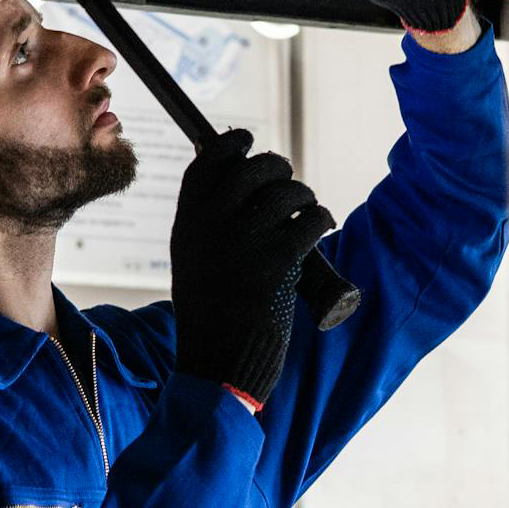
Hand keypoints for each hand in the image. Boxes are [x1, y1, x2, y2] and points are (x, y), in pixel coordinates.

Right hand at [169, 129, 334, 404]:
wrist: (218, 366)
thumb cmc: (210, 315)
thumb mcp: (192, 260)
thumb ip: (205, 222)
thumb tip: (234, 178)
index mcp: (187, 223)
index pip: (208, 162)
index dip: (231, 146)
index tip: (246, 141)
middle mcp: (212, 225)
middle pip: (252, 170)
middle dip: (276, 167)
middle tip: (287, 178)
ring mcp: (245, 241)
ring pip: (286, 192)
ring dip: (303, 194)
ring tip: (307, 207)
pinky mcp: (279, 261)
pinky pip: (310, 220)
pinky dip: (320, 217)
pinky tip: (321, 223)